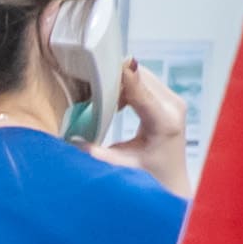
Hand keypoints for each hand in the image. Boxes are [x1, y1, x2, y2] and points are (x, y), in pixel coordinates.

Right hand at [100, 60, 195, 192]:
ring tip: (102, 99)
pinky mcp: (170, 100)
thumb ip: (94, 153)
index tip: (105, 62)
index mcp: (164, 122)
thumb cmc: (148, 177)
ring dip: (120, 82)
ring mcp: (174, 101)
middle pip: (141, 76)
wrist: (171, 181)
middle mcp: (173, 106)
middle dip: (115, 79)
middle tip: (90, 89)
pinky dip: (127, 86)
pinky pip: (145, 82)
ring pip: (142, 75)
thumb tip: (68, 140)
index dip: (122, 76)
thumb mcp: (119, 166)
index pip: (140, 91)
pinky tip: (115, 103)